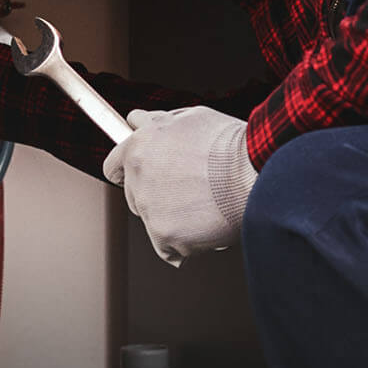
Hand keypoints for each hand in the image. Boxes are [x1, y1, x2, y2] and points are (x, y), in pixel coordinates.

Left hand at [101, 107, 256, 266]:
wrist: (254, 172)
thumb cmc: (229, 144)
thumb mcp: (191, 119)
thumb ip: (157, 124)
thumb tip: (137, 121)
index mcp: (138, 148)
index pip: (113, 167)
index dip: (128, 172)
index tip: (144, 177)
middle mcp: (137, 179)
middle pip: (134, 197)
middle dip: (157, 196)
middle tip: (190, 190)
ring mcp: (149, 210)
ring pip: (155, 222)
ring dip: (176, 218)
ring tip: (207, 205)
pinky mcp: (164, 236)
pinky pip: (170, 249)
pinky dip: (187, 243)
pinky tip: (207, 227)